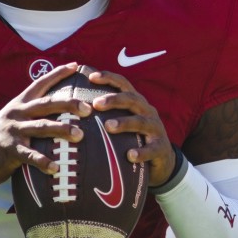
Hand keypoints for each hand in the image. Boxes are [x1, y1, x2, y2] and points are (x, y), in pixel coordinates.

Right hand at [0, 63, 90, 186]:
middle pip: (46, 104)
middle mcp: (17, 113)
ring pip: (41, 127)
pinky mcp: (9, 150)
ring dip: (62, 130)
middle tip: (88, 108)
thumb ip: (32, 112)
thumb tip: (61, 106)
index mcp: (20, 104)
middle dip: (69, 104)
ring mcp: (12, 131)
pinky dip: (43, 161)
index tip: (76, 65)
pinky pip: (29, 155)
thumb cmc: (3, 138)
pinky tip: (56, 168)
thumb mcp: (14, 119)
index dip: (57, 74)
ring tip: (80, 135)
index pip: (40, 83)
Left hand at [85, 69, 177, 185]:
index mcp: (137, 103)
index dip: (109, 78)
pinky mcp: (161, 148)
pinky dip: (141, 152)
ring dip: (124, 123)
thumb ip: (107, 113)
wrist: (162, 160)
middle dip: (114, 99)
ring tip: (108, 126)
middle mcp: (147, 112)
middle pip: (132, 100)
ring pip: (141, 122)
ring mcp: (156, 129)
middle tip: (95, 103)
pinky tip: (130, 156)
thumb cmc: (135, 137)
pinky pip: (152, 149)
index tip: (91, 76)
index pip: (124, 85)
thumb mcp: (124, 121)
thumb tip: (75, 104)